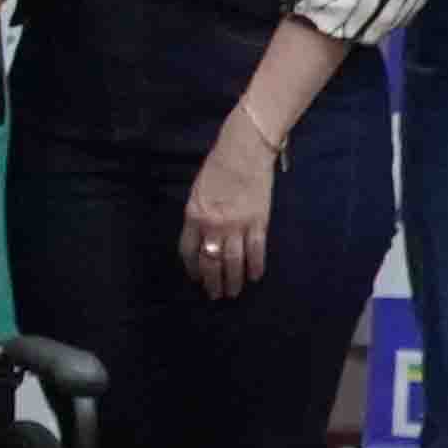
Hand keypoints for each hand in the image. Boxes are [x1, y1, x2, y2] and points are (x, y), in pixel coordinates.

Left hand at [175, 126, 276, 297]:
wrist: (243, 152)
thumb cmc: (218, 168)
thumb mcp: (198, 192)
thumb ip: (199, 216)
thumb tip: (202, 238)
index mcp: (194, 216)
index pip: (188, 251)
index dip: (192, 268)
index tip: (196, 279)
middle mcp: (213, 225)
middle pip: (210, 261)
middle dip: (212, 282)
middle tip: (215, 295)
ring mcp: (237, 225)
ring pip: (233, 262)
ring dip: (233, 280)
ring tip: (233, 292)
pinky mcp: (258, 222)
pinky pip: (256, 251)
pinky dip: (256, 266)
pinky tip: (255, 276)